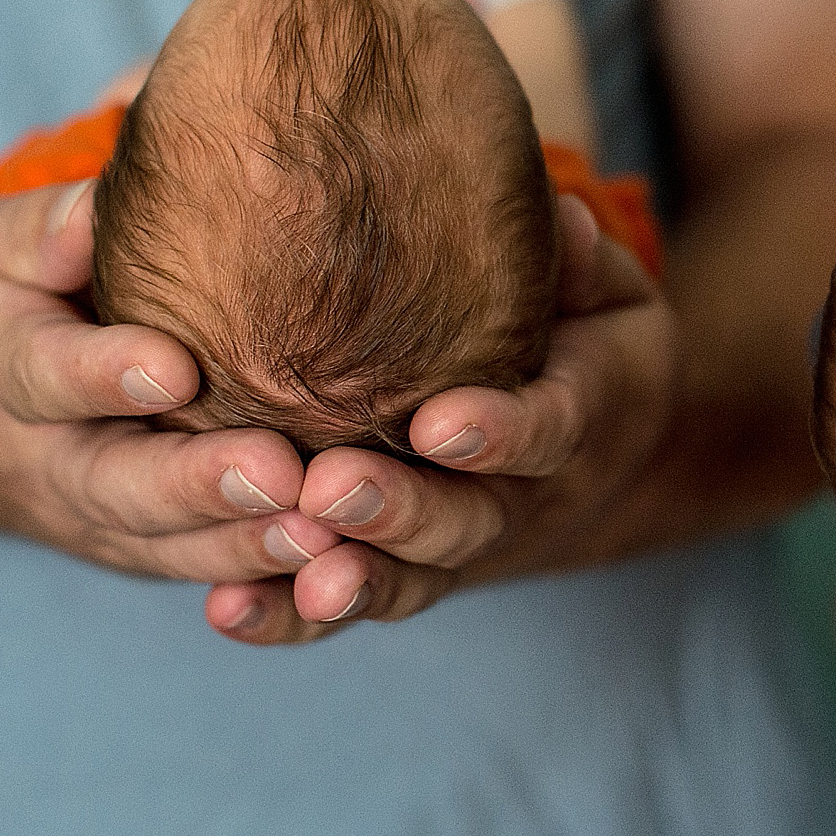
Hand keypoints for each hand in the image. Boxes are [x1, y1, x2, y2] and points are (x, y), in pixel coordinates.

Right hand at [0, 179, 328, 578]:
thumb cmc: (6, 300)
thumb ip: (45, 231)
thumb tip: (100, 209)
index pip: (42, 374)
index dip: (103, 375)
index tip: (175, 368)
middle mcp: (42, 461)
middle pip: (116, 485)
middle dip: (197, 485)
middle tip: (276, 472)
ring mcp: (92, 520)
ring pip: (169, 545)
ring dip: (246, 543)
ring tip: (322, 532)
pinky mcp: (144, 551)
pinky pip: (204, 572)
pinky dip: (267, 578)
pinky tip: (336, 567)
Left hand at [205, 193, 676, 642]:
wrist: (601, 439)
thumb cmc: (588, 334)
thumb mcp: (608, 289)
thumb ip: (584, 264)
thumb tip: (563, 221)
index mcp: (575, 416)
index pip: (549, 430)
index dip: (500, 433)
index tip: (439, 422)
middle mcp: (517, 497)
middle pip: (467, 524)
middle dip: (399, 514)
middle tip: (330, 489)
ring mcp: (457, 544)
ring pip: (409, 578)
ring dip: (348, 582)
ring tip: (293, 575)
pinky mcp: (402, 567)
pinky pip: (349, 599)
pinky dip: (288, 615)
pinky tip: (227, 610)